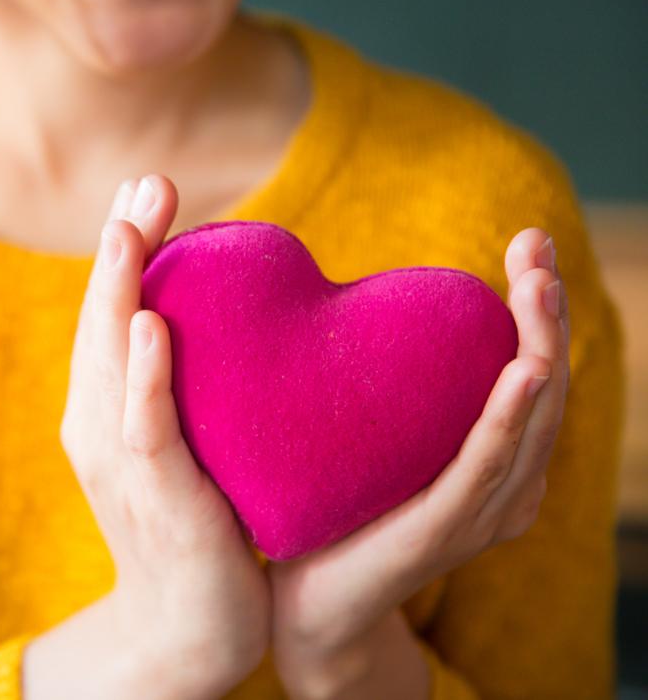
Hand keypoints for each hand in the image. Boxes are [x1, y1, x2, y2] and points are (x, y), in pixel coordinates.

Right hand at [24, 174, 271, 698]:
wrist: (185, 631)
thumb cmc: (194, 527)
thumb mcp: (184, 442)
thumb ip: (188, 385)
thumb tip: (232, 320)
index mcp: (105, 406)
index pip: (111, 313)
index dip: (125, 249)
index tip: (149, 189)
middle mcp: (97, 423)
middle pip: (102, 321)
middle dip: (120, 248)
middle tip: (146, 182)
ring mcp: (118, 459)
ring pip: (109, 360)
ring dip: (118, 290)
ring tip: (130, 227)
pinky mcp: (152, 495)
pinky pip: (143, 427)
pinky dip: (142, 375)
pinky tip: (151, 326)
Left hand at [267, 227, 570, 670]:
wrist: (305, 607)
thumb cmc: (335, 515)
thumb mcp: (371, 439)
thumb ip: (382, 386)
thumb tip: (347, 303)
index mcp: (492, 461)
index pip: (528, 369)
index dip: (537, 306)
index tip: (528, 243)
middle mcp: (503, 486)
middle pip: (544, 385)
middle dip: (545, 311)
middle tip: (536, 245)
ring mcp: (479, 512)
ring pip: (528, 420)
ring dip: (538, 348)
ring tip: (538, 287)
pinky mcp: (440, 532)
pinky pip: (483, 469)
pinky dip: (507, 419)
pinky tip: (520, 372)